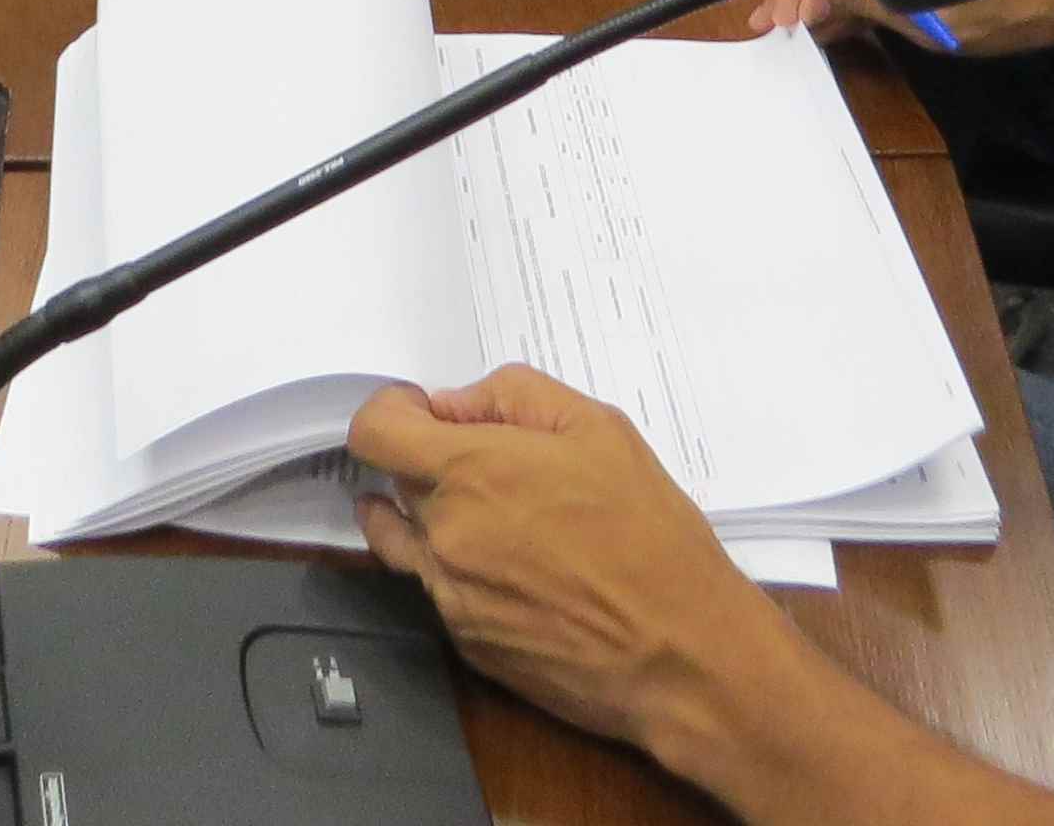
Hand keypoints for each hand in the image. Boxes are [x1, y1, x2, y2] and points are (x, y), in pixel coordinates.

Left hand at [351, 367, 794, 759]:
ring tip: (495, 520)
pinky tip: (523, 575)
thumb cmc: (649, 533)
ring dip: (432, 522)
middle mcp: (443, 538)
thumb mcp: (599, 429)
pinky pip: (442, 592)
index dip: (392, 413)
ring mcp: (450, 599)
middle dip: (430, 466)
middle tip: (495, 469)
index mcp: (469, 473)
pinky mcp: (467, 646)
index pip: (373, 432)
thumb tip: (452, 405)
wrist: (680, 655)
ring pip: (407, 543)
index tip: (427, 415)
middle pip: (394, 485)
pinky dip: (464, 573)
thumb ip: (513, 397)